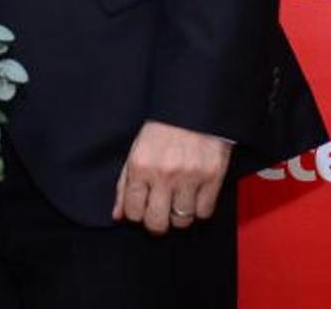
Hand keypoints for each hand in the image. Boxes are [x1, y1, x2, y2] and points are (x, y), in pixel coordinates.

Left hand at [112, 120, 231, 233]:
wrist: (192, 106)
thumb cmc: (161, 128)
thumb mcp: (136, 150)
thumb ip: (124, 184)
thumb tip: (118, 215)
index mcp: (140, 165)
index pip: (133, 212)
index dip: (137, 214)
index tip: (142, 207)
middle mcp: (164, 174)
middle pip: (157, 223)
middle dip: (156, 221)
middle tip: (160, 210)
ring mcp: (190, 177)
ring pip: (182, 221)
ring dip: (179, 214)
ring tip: (178, 199)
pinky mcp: (213, 177)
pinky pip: (204, 212)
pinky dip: (199, 208)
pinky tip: (194, 195)